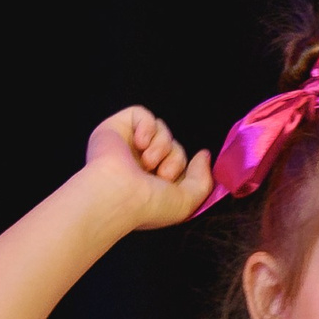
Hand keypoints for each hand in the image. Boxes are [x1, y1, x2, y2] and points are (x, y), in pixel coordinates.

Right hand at [84, 107, 212, 230]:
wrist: (119, 195)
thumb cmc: (150, 205)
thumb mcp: (188, 201)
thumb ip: (203, 179)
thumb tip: (204, 155)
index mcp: (150, 181)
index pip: (177, 162)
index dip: (182, 168)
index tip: (172, 180)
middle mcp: (136, 163)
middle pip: (173, 145)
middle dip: (175, 159)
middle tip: (162, 175)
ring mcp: (125, 145)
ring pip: (161, 130)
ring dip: (161, 146)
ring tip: (148, 163)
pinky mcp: (114, 128)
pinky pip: (141, 114)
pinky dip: (147, 127)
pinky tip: (140, 143)